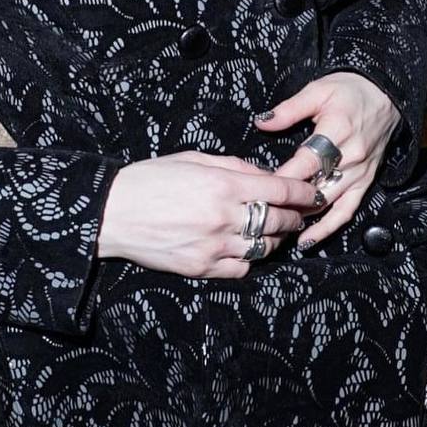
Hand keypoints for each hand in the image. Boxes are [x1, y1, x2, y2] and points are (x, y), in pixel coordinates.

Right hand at [96, 151, 322, 277]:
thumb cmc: (149, 179)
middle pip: (278, 220)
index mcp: (222, 184)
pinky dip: (250, 258)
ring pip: (265, 247)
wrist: (113, 212)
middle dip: (294, 215)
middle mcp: (224, 217)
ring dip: (275, 238)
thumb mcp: (192, 158)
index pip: (279, 190)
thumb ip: (233, 165)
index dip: (303, 192)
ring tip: (274, 230)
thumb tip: (263, 174)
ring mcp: (215, 246)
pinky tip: (246, 247)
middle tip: (298, 212)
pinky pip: (242, 268)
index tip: (314, 193)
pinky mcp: (203, 268)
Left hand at [255, 72, 400, 247]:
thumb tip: (262, 122)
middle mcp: (351, 158)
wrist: (386, 95)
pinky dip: (329, 227)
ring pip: (329, 203)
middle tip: (263, 212)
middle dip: (290, 202)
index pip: (306, 162)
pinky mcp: (365, 183)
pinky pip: (347, 211)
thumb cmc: (349, 91)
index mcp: (337, 132)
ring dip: (304, 217)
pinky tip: (309, 239)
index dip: (284, 177)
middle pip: (316, 188)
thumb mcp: (316, 91)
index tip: (262, 187)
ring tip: (279, 227)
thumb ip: (289, 109)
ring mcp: (360, 173)